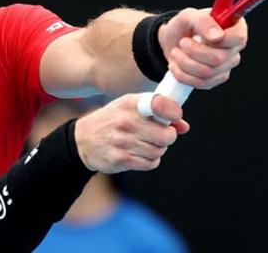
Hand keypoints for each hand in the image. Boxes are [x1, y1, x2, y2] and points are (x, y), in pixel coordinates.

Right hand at [74, 94, 188, 172]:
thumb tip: (184, 127)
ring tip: (146, 144)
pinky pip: (150, 163)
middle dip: (168, 137)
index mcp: (131, 103)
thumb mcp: (131, 108)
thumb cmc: (114, 120)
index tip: (174, 117)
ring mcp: (123, 141)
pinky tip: (140, 153)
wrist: (83, 140)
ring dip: (157, 149)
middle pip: (166, 135)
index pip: (161, 104)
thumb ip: (159, 113)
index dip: (174, 113)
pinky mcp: (121, 159)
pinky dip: (150, 160)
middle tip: (161, 135)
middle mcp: (126, 121)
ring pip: (159, 151)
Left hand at [158, 8, 246, 88]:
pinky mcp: (216, 79)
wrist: (173, 42)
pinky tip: (177, 65)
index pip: (238, 37)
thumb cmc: (184, 26)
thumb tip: (217, 36)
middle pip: (219, 58)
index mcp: (234, 27)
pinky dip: (183, 74)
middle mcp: (234, 47)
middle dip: (193, 51)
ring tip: (176, 52)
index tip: (201, 37)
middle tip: (182, 42)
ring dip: (184, 62)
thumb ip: (202, 21)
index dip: (220, 40)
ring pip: (207, 72)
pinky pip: (201, 83)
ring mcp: (227, 65)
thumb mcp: (188, 16)